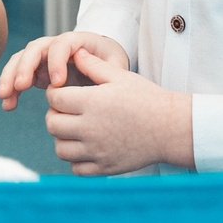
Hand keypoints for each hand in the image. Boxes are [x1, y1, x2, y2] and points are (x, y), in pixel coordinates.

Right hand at [0, 30, 127, 109]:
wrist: (103, 63)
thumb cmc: (111, 64)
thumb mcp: (115, 65)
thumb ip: (106, 68)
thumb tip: (91, 68)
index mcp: (77, 41)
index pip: (62, 44)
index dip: (57, 61)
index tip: (58, 83)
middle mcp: (56, 45)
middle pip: (35, 48)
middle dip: (25, 66)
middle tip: (20, 86)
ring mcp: (44, 57)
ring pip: (21, 60)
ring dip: (10, 77)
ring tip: (4, 97)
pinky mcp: (36, 70)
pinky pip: (19, 75)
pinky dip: (11, 88)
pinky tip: (8, 105)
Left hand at [41, 49, 192, 174]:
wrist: (170, 128)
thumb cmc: (147, 99)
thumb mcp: (121, 76)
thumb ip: (95, 66)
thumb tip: (77, 53)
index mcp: (92, 102)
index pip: (55, 99)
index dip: (54, 93)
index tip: (62, 92)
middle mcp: (91, 128)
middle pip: (52, 124)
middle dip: (55, 114)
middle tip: (66, 110)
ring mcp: (97, 151)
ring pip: (60, 148)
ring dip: (62, 138)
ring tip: (74, 129)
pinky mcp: (104, 167)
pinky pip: (76, 168)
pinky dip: (76, 159)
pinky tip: (85, 147)